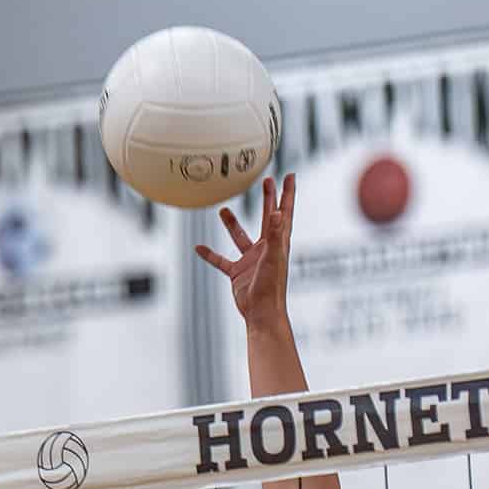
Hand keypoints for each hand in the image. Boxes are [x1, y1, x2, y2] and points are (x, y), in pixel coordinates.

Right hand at [195, 173, 295, 330]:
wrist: (261, 313)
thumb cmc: (271, 287)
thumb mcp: (274, 257)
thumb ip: (276, 234)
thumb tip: (278, 213)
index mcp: (277, 242)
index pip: (284, 212)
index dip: (287, 194)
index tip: (289, 176)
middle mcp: (266, 248)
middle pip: (267, 217)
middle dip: (268, 199)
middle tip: (266, 180)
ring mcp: (251, 260)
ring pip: (240, 237)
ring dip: (232, 224)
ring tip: (222, 210)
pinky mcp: (238, 273)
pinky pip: (221, 260)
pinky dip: (210, 255)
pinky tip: (199, 248)